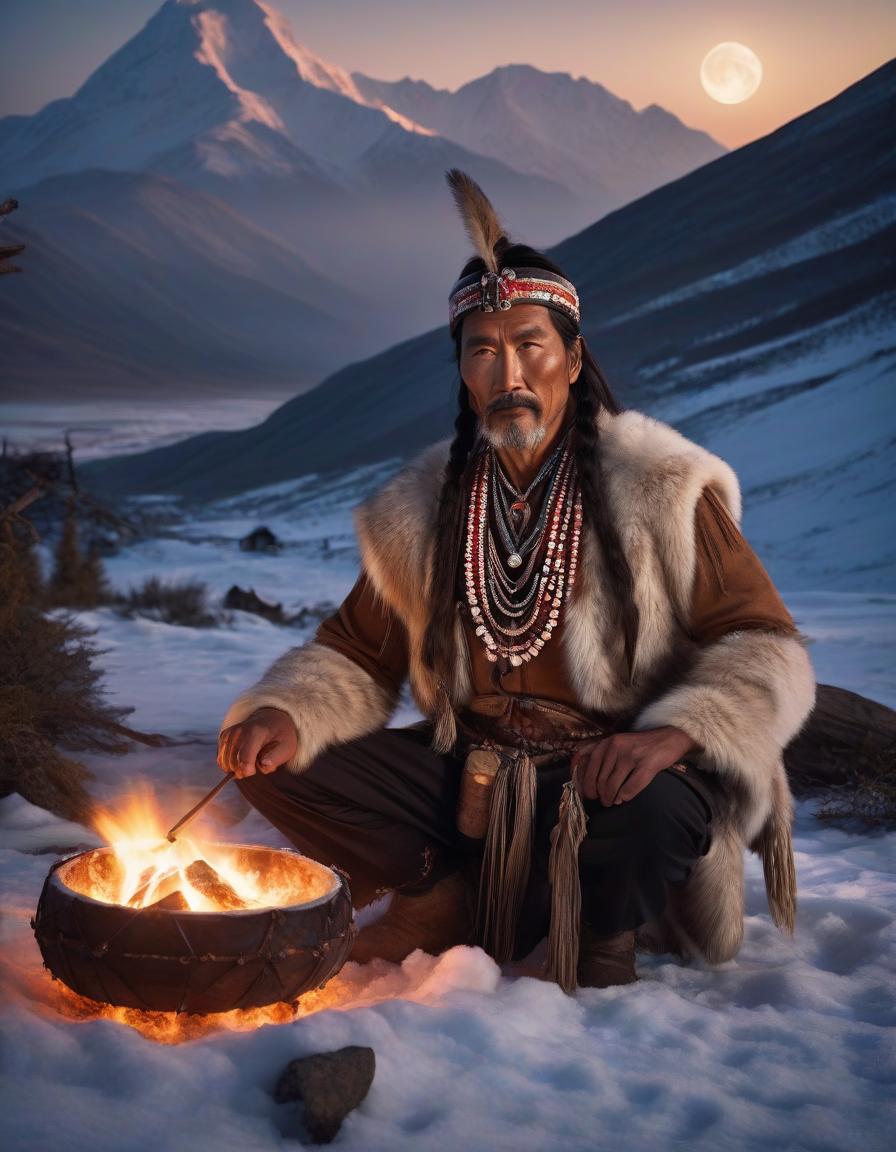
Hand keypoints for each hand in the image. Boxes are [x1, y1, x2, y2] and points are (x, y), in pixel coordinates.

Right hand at [217, 706, 297, 778]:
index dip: (248, 771)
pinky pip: (221, 760)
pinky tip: (242, 757)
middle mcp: (240, 731)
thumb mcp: (287, 747)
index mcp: (257, 733)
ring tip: (251, 757)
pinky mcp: (224, 736)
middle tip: (258, 761)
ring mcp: (230, 732)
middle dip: (245, 770)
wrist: (272, 720)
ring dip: (239, 767)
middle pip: (234, 764)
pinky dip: (231, 763)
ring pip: (226, 764)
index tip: (256, 770)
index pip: (245, 759)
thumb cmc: (281, 737)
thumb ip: (276, 758)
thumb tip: (263, 764)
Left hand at [570, 726, 699, 806]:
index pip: (586, 764)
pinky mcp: (647, 765)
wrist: (669, 738)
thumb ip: (598, 753)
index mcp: (607, 742)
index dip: (582, 782)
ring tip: (612, 801)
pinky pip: (630, 788)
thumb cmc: (639, 745)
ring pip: (612, 786)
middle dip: (599, 795)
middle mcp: (616, 747)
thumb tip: (580, 776)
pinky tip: (625, 798)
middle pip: (599, 779)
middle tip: (602, 801)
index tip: (584, 794)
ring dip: (610, 798)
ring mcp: (631, 755)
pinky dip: (625, 796)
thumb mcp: (616, 742)